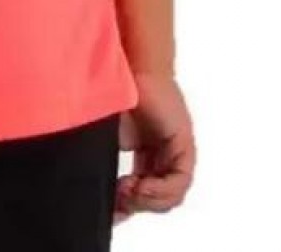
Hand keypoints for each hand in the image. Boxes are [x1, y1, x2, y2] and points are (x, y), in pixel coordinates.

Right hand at [114, 72, 195, 221]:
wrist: (126, 67)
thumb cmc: (113, 93)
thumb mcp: (107, 138)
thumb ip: (105, 163)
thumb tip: (96, 193)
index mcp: (146, 151)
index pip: (143, 190)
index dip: (128, 205)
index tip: (112, 212)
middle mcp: (164, 152)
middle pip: (159, 197)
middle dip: (138, 205)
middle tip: (118, 204)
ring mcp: (176, 150)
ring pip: (172, 194)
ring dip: (148, 200)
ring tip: (129, 192)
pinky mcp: (184, 145)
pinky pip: (179, 181)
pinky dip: (160, 190)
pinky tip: (140, 186)